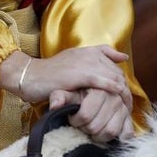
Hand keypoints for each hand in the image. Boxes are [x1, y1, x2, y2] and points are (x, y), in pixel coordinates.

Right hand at [1, 46, 130, 107]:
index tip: (123, 96)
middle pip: (115, 71)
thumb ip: (96, 57)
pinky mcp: (78, 74)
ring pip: (111, 76)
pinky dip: (111, 88)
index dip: (120, 80)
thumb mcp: (73, 62)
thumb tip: (124, 57)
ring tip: (124, 105)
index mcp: (86, 51)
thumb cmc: (50, 74)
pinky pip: (101, 81)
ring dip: (120, 91)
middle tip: (127, 105)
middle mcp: (87, 54)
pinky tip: (116, 96)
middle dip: (124, 88)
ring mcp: (82, 63)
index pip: (113, 64)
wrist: (29, 76)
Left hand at [50, 88, 133, 142]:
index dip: (76, 121)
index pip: (86, 115)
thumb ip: (59, 96)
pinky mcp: (129, 117)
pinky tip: (105, 134)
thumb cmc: (76, 92)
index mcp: (99, 88)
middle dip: (85, 129)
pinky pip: (126, 133)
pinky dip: (116, 138)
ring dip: (99, 136)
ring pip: (111, 131)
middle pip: (97, 125)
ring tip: (91, 130)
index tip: (72, 119)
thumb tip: (55, 106)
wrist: (91, 90)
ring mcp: (124, 108)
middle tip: (81, 125)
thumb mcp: (65, 91)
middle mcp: (114, 97)